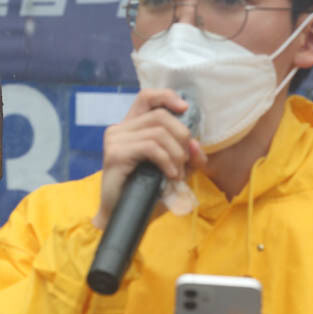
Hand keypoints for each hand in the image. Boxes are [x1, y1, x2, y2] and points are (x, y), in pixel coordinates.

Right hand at [93, 89, 206, 229]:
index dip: (167, 97)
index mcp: (130, 128)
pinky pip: (151, 148)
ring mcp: (115, 141)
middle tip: (186, 161)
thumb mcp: (171, 170)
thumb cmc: (144, 193)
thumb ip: (186, 156)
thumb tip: (198, 145)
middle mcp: (119, 129)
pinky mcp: (115, 154)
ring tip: (178, 174)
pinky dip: (167, 161)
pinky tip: (170, 175)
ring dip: (176, 154)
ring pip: (158, 132)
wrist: (123, 216)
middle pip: (160, 116)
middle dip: (182, 137)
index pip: (146, 97)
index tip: (185, 108)